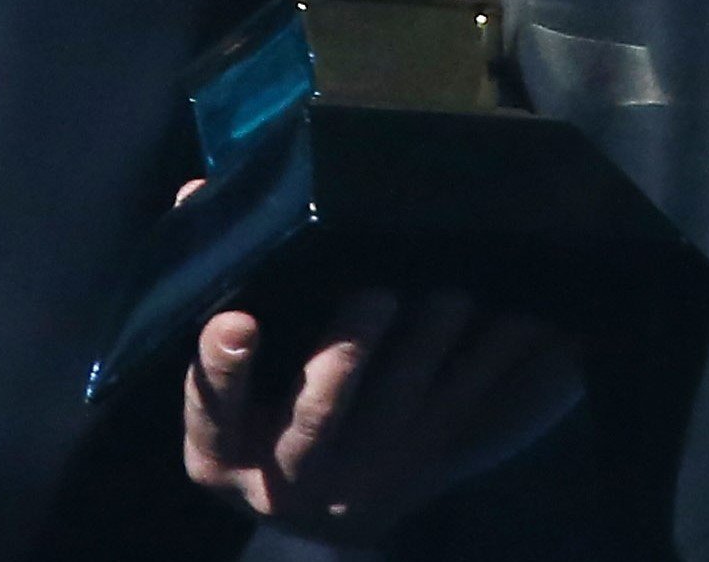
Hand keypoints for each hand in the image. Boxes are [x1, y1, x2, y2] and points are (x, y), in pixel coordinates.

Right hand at [183, 287, 579, 542]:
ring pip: (398, 418)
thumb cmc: (249, 418)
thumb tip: (195, 191)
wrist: (307, 517)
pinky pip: (462, 424)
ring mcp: (360, 479)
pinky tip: (513, 326)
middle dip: (347, 355)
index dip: (225, 369)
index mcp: (222, 451)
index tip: (237, 322)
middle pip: (320, 415)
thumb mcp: (212, 385)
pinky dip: (490, 376)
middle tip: (376, 293)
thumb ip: (204, 285)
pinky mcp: (422, 470)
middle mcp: (288, 475)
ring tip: (450, 297)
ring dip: (428, 356)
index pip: (214, 408)